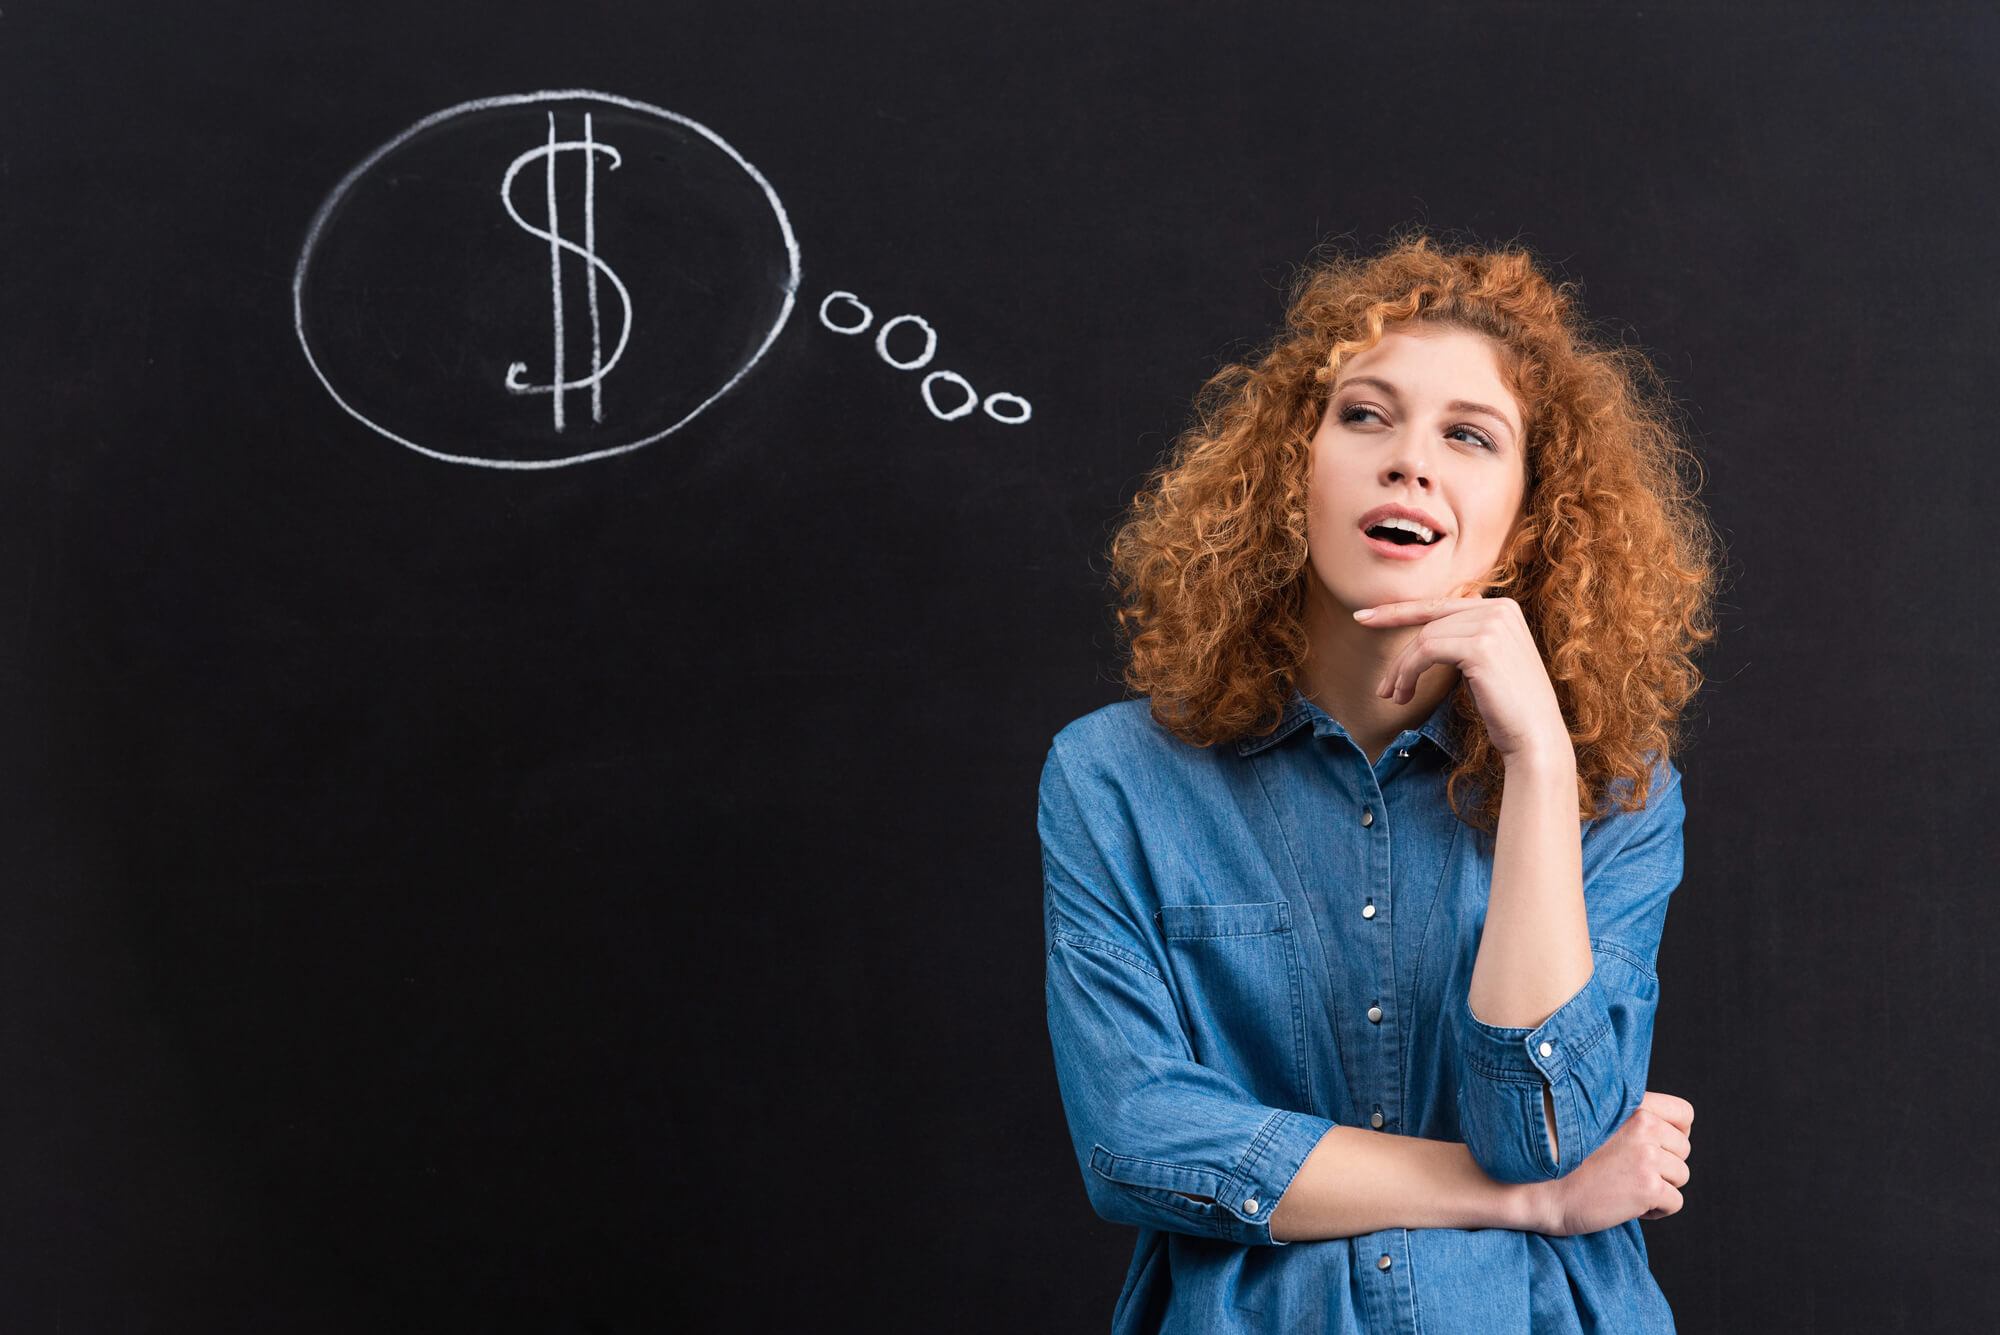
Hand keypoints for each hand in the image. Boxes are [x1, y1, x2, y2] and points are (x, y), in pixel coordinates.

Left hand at [1353, 593, 1567, 764]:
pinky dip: (1407, 674)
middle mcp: (1500, 609)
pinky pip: (1426, 651)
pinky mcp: (1481, 646)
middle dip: (1399, 656)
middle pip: (1428, 623)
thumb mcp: (1487, 661)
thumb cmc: (1507, 706)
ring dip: (1401, 671)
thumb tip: (1451, 610)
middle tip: (1381, 687)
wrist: (1535, 737)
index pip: (1439, 605)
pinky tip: (1403, 695)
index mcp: (1503, 608)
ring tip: (1394, 698)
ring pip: (1423, 639)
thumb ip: (1469, 633)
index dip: (1397, 611)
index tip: (1363, 618)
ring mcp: (1492, 625)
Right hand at [1532, 1091, 1692, 1235]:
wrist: (1536, 1189)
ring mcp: (1647, 1155)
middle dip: (1664, 1165)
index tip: (1655, 1147)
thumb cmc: (1561, 1160)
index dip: (1675, 1134)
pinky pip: (1675, 1202)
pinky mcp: (1648, 1185)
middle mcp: (1644, 1124)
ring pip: (1681, 1176)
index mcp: (1632, 1105)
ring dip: (1660, 1187)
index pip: (1684, 1113)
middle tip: (1629, 1173)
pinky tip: (1627, 1205)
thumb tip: (1666, 1135)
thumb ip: (1629, 1119)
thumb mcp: (1596, 1123)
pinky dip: (1656, 1210)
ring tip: (1625, 1188)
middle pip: (1684, 1149)